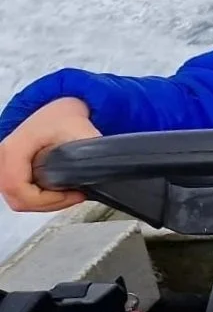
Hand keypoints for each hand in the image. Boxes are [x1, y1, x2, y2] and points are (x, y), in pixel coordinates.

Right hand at [0, 97, 100, 212]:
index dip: (46, 199)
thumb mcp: (81, 131)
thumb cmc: (63, 116)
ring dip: (45, 202)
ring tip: (69, 193)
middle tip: (74, 196)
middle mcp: (3, 158)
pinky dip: (39, 198)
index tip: (72, 195)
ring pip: (18, 199)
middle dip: (49, 203)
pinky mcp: (10, 171)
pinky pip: (19, 194)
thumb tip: (103, 172)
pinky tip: (58, 191)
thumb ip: (91, 153)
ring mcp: (4, 165)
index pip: (18, 188)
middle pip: (17, 198)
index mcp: (14, 149)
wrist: (57, 108)